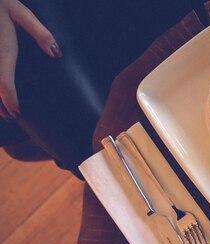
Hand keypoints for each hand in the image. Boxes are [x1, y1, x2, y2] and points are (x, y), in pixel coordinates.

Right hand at [0, 0, 61, 120]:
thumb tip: (56, 54)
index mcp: (3, 51)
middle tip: (12, 118)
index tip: (17, 113)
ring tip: (2, 113)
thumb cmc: (2, 3)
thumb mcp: (22, 13)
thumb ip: (40, 33)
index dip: (10, 100)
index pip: (5, 82)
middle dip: (0, 106)